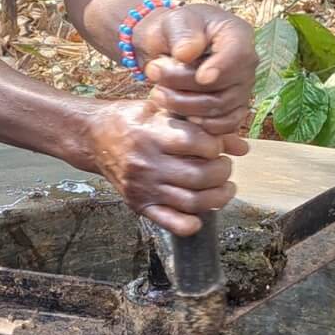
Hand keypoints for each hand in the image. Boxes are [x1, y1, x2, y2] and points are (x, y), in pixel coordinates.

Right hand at [85, 99, 245, 235]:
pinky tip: (201, 214)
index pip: (198, 144)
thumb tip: (242, 147)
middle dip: (223, 171)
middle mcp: (147, 163)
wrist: (92, 136)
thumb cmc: (132, 119)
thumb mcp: (163, 110)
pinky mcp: (139, 204)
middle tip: (224, 166)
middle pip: (200, 176)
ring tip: (223, 187)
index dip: (216, 145)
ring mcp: (143, 187)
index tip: (216, 144)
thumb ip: (202, 125)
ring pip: (192, 202)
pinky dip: (191, 224)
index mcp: (152, 134)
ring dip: (218, 197)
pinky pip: (170, 222)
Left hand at [132, 4, 256, 135]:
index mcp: (238, 35)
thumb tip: (185, 54)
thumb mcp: (175, 20)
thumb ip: (182, 34)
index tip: (200, 77)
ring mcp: (241, 90)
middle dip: (186, 86)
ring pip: (220, 109)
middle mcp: (246, 66)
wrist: (170, 45)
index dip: (221, 69)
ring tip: (157, 94)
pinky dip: (199, 125)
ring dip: (185, 106)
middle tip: (154, 75)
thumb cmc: (176, 28)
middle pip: (225, 87)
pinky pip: (223, 125)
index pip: (238, 56)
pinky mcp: (232, 110)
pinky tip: (176, 114)